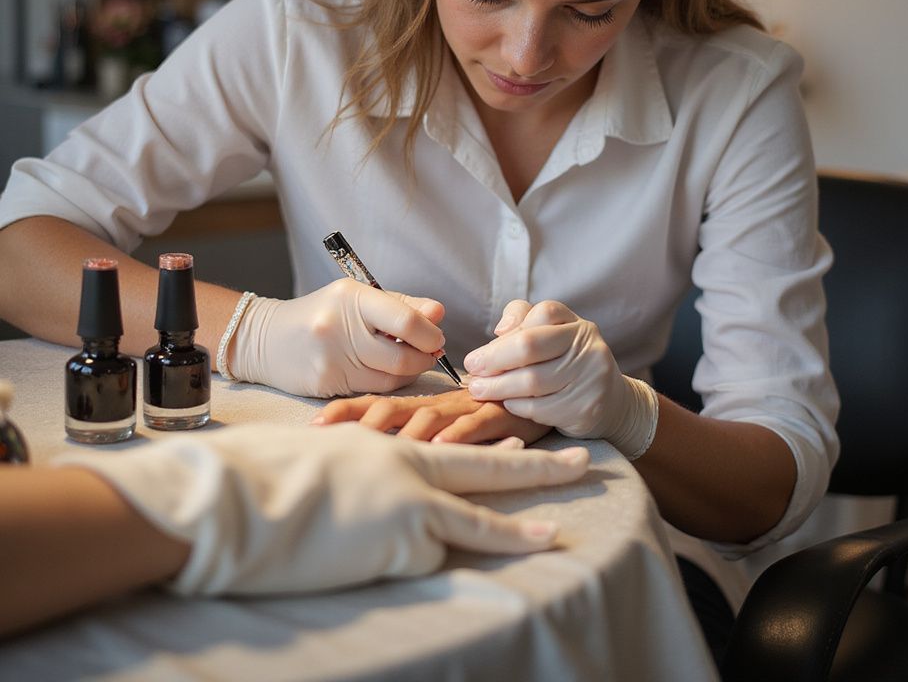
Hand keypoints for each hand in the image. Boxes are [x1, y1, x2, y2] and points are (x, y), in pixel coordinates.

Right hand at [58, 423, 588, 595]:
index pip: (452, 439)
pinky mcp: (403, 541)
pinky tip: (434, 557)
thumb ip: (359, 471)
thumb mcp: (324, 464)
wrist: (239, 500)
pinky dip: (441, 561)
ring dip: (518, 530)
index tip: (524, 433)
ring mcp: (409, 503)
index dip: (491, 437)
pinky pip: (432, 557)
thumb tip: (373, 493)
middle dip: (537, 465)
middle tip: (581, 460)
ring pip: (477, 518)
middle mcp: (407, 466)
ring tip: (555, 532)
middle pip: (486, 465)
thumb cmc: (265, 479)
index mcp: (387, 444)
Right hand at [229, 279, 445, 397]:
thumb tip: (439, 313)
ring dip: (409, 372)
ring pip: (391, 378)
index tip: (436, 338)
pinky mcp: (326, 385)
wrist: (266, 339)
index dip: (430, 334)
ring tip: (407, 360)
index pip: (406, 320)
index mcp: (352, 298)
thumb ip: (402, 305)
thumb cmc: (323, 314)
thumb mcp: (358, 298)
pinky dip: (386, 383)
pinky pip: (372, 390)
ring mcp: (332, 360)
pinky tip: (382, 371)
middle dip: (425, 358)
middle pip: (402, 356)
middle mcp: (340, 328)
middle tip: (430, 353)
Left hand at [315, 388, 552, 445]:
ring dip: (400, 434)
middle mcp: (439, 405)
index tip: (312, 426)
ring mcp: (468, 410)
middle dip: (359, 424)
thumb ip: (414, 434)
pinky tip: (438, 448)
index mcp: (422, 405)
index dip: (345, 412)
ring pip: (428, 418)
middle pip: (393, 410)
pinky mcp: (499, 417)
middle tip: (329, 440)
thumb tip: (368, 454)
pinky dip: (456, 437)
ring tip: (374, 449)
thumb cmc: (484, 416)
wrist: (542, 389)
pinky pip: (475, 426)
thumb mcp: (445, 425)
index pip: (376, 404)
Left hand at [463, 300, 655, 454]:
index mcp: (577, 325)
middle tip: (471, 373)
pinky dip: (517, 407)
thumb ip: (523, 320)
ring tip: (479, 390)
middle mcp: (588, 346)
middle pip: (530, 346)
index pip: (539, 315)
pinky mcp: (587, 408)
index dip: (502, 337)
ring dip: (498, 387)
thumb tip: (500, 330)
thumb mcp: (553, 335)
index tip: (475, 357)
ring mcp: (590, 377)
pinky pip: (541, 408)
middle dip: (493, 360)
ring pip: (533, 381)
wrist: (611, 402)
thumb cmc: (569, 364)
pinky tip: (506, 405)